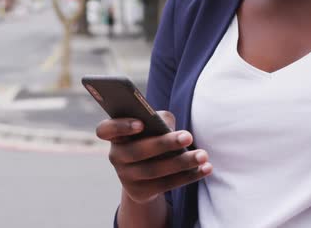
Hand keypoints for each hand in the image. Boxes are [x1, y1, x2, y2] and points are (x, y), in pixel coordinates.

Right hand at [96, 111, 212, 203]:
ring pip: (154, 170)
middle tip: (188, 136)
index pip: (105, 130)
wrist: (147, 171)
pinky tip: (205, 168)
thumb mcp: (153, 124)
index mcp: (115, 135)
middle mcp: (116, 156)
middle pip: (137, 151)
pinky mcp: (140, 192)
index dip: (120, 126)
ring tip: (202, 155)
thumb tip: (168, 127)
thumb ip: (158, 119)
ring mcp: (126, 176)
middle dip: (165, 143)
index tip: (141, 124)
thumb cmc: (152, 136)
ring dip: (181, 162)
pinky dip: (188, 176)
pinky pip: (166, 185)